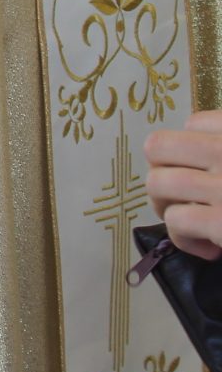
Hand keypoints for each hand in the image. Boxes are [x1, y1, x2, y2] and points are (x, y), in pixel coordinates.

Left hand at [146, 111, 221, 257]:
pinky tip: (210, 247)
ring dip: (168, 207)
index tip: (205, 172)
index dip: (190, 153)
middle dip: (162, 173)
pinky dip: (185, 239)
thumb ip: (221, 149)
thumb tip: (190, 151)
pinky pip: (177, 221)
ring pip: (157, 183)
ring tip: (195, 222)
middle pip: (158, 146)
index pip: (192, 123)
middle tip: (183, 196)